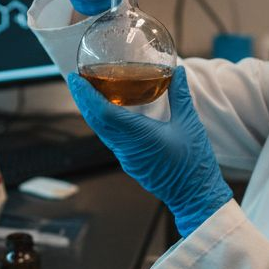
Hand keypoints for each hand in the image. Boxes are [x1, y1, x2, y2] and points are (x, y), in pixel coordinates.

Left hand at [68, 67, 232, 236]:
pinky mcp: (130, 163)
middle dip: (82, 99)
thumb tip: (178, 71)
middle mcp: (126, 148)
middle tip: (74, 79)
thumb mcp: (190, 125)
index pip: (103, 113)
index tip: (75, 79)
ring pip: (101, 131)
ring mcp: (126, 158)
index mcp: (139, 136)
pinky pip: (110, 139)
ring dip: (91, 111)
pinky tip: (106, 112)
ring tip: (87, 91)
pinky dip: (102, 122)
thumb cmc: (194, 163)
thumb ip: (180, 96)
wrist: (195, 197)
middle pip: (96, 121)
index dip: (87, 95)